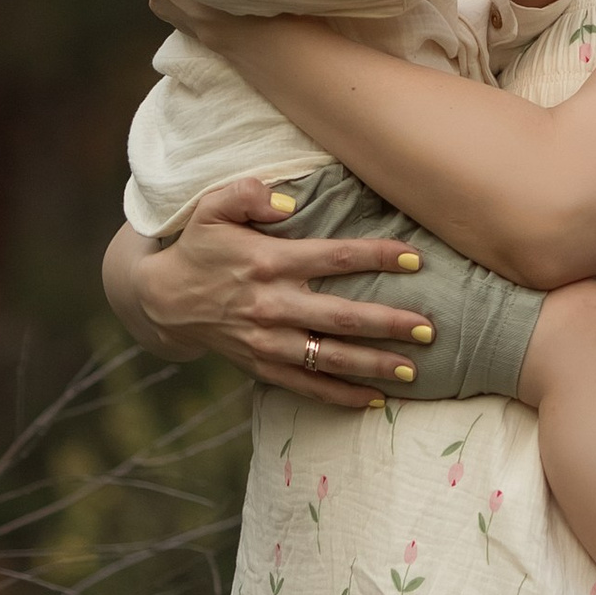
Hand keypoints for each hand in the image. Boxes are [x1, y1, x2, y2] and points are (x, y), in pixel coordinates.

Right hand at [107, 175, 430, 408]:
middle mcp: (272, 305)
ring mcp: (268, 342)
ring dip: (373, 365)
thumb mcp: (212, 207)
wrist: (165, 300)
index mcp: (268, 262)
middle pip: (341, 316)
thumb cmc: (201, 246)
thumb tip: (288, 204)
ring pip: (330, 357)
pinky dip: (340, 396)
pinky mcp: (262, 367)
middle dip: (388, 323)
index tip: (414, 259)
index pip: (333, 258)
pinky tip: (374, 400)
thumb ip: (247, 194)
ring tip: (413, 370)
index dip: (375, 257)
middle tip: (429, 328)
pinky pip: (307, 386)